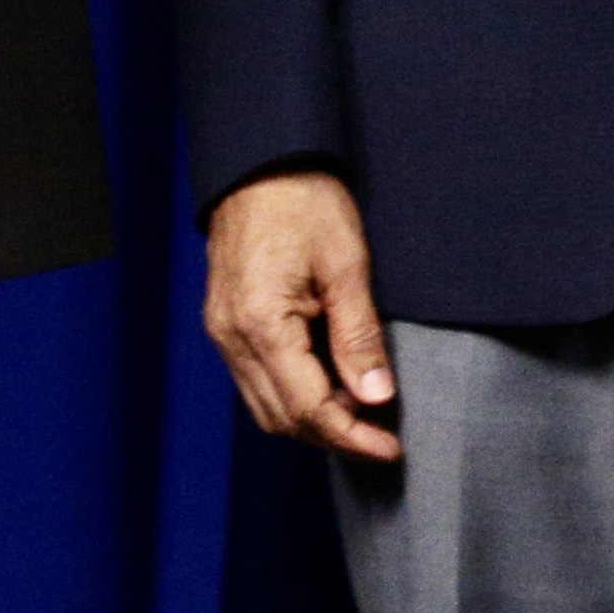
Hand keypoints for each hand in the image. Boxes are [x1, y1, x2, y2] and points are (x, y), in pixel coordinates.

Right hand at [205, 169, 403, 462]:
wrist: (260, 164)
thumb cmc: (305, 202)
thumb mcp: (347, 265)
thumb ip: (359, 336)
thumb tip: (377, 397)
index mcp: (261, 324)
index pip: (307, 407)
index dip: (351, 435)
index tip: (391, 449)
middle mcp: (231, 338)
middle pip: (281, 417)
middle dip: (334, 436)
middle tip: (384, 438)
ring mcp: (222, 333)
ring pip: (265, 406)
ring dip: (313, 420)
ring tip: (364, 416)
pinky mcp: (225, 324)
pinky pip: (257, 380)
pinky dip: (294, 394)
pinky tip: (332, 385)